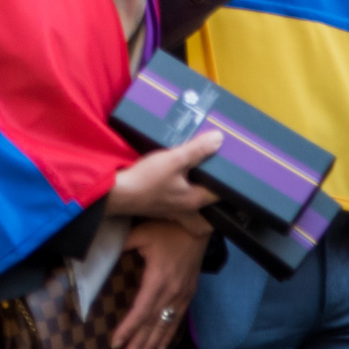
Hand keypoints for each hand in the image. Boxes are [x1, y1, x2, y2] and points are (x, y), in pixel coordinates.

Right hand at [107, 129, 222, 220]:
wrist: (116, 194)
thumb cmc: (147, 179)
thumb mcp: (174, 160)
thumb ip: (197, 150)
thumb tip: (220, 139)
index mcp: (195, 200)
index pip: (220, 193)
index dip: (227, 179)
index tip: (231, 166)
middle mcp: (186, 208)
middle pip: (205, 196)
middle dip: (211, 183)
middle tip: (215, 165)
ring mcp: (170, 209)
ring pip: (189, 197)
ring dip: (194, 185)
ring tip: (196, 167)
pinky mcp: (157, 206)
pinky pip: (175, 197)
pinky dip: (178, 187)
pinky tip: (173, 175)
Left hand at [109, 219, 207, 348]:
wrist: (199, 227)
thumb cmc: (168, 228)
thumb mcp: (141, 233)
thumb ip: (122, 245)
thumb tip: (98, 253)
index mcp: (158, 279)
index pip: (141, 311)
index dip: (128, 329)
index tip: (115, 343)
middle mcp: (172, 293)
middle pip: (152, 325)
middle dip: (139, 346)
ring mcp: (182, 296)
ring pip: (165, 327)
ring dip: (151, 347)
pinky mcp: (188, 295)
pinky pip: (177, 321)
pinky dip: (167, 337)